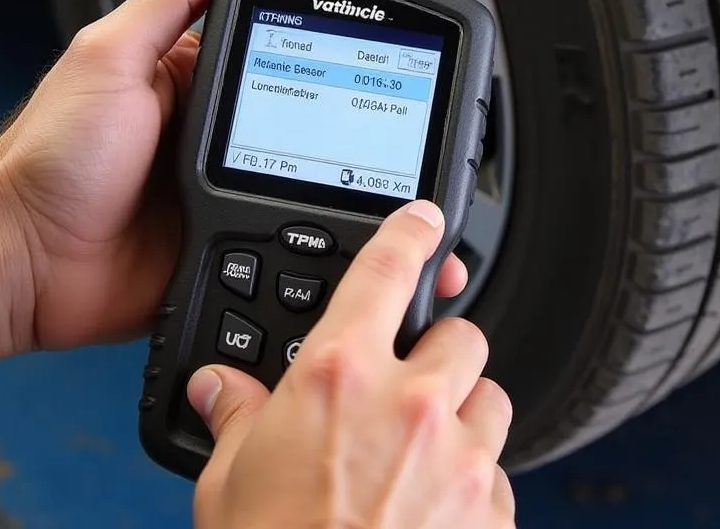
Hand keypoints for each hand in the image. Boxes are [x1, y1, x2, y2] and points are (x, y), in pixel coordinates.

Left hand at [0, 0, 467, 358]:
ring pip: (296, 124)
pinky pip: (287, 188)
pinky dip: (317, 183)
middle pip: (282, 57)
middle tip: (376, 27)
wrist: (33, 264)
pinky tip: (341, 175)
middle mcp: (205, 104)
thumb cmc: (50, 159)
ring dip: (330, 113)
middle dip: (329, 38)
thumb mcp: (106, 61)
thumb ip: (161, 3)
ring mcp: (222, 157)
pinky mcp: (230, 207)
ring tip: (371, 99)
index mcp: (177, 59)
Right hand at [187, 200, 514, 528]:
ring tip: (424, 454)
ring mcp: (458, 459)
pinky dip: (476, 481)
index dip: (412, 230)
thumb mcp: (228, 485)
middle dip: (439, 354)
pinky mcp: (490, 512)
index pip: (389, 267)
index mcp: (339, 377)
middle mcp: (409, 404)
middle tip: (407, 389)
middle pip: (461, 335)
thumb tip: (218, 388)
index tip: (425, 220)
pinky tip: (438, 510)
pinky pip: (500, 472)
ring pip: (490, 398)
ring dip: (463, 416)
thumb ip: (234, 419)